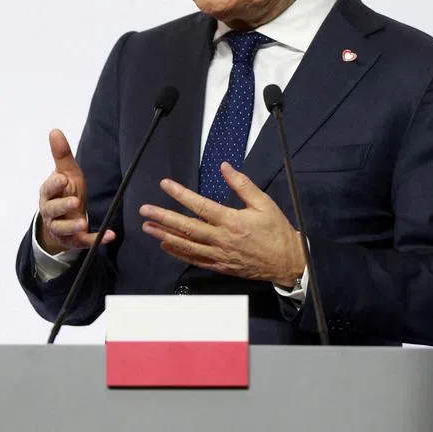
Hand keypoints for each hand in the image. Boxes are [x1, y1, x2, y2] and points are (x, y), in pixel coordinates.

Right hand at [36, 129, 115, 254]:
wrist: (61, 220)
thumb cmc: (64, 192)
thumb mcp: (65, 173)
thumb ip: (61, 154)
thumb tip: (55, 130)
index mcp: (48, 194)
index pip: (48, 189)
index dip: (55, 185)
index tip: (63, 180)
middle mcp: (51, 212)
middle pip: (53, 210)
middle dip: (63, 206)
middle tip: (75, 201)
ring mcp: (61, 227)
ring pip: (64, 228)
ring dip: (73, 226)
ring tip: (84, 223)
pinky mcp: (73, 240)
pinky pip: (83, 242)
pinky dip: (95, 240)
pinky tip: (109, 235)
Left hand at [138, 162, 304, 285]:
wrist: (287, 262)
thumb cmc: (276, 231)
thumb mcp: (264, 203)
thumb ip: (242, 185)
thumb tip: (224, 166)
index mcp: (231, 221)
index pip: (200, 205)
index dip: (181, 194)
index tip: (165, 184)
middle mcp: (221, 239)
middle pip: (187, 228)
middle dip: (163, 218)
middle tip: (145, 211)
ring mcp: (219, 255)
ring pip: (186, 246)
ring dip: (165, 236)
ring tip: (147, 227)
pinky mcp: (220, 266)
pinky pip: (195, 260)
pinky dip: (178, 253)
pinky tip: (166, 245)